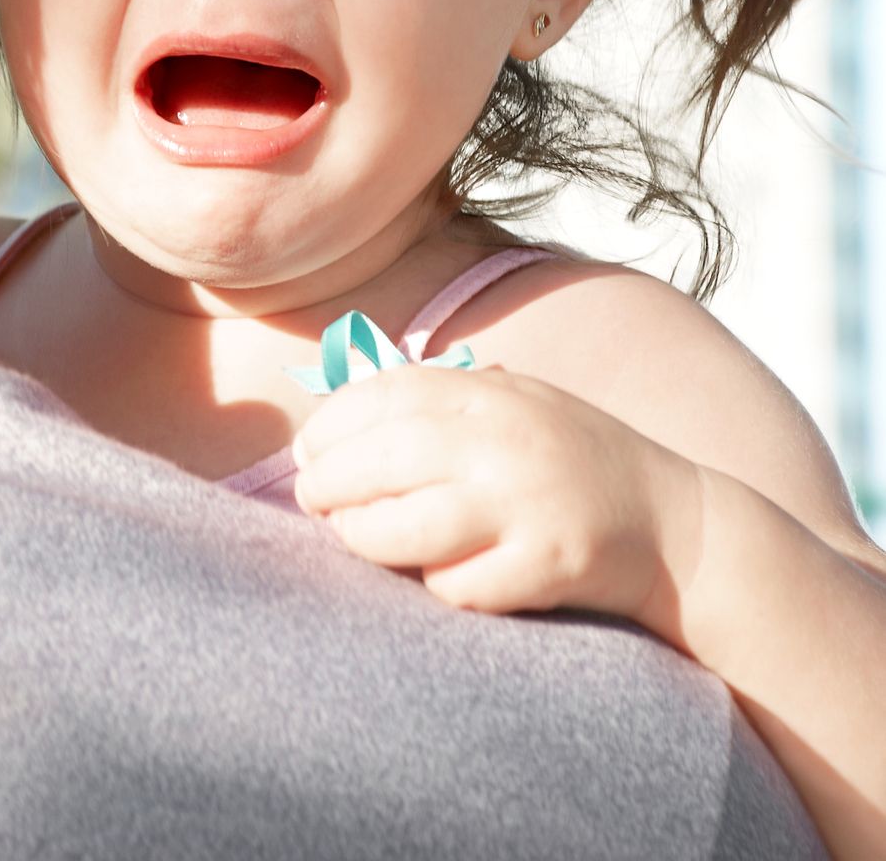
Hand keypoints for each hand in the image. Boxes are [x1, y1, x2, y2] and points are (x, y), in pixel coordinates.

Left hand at [292, 362, 701, 628]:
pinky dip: (436, 585)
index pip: (385, 396)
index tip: (306, 451)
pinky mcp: (545, 567)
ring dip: (365, 537)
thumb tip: (337, 421)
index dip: (331, 425)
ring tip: (355, 537)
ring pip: (407, 529)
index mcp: (492, 393)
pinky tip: (440, 576)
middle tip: (312, 499)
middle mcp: (505, 441)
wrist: (674, 523)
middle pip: (384, 459)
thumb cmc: (571, 459)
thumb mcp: (513, 402)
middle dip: (329, 483)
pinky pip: (457, 587)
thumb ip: (439, 401)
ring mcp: (526, 505)